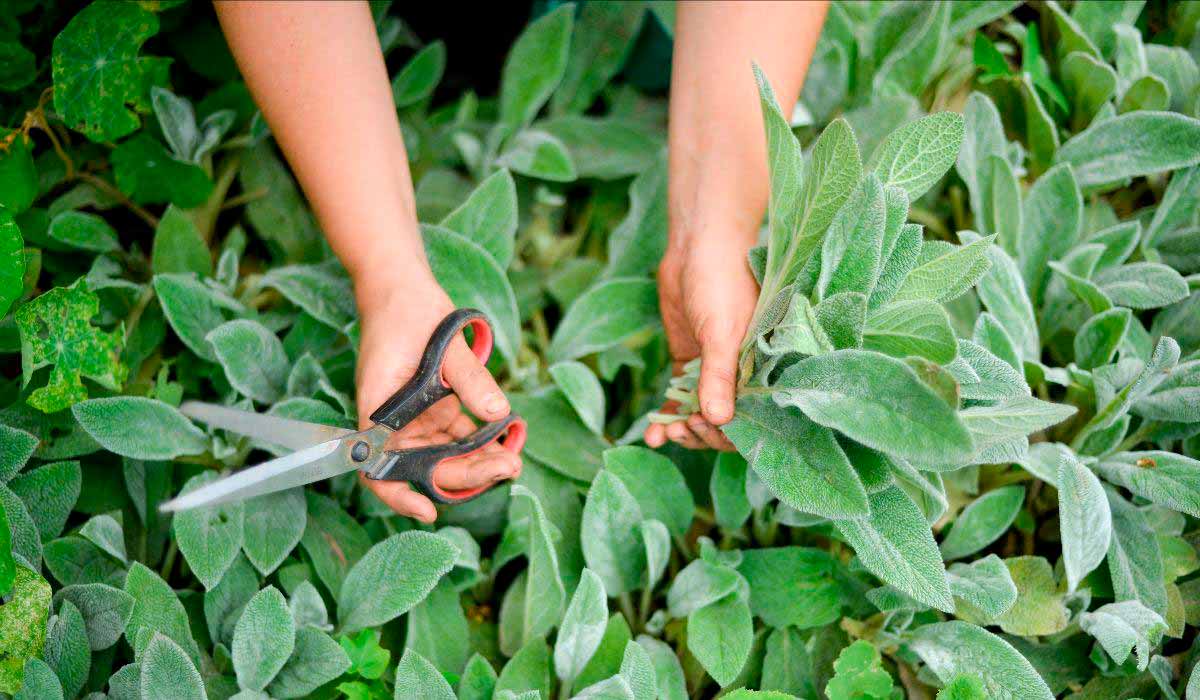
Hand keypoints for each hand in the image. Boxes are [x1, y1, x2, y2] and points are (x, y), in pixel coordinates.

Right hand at [353, 271, 519, 521]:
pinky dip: (479, 442)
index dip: (399, 495)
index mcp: (380, 408)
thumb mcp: (444, 343)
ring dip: (476, 462)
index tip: (429, 511)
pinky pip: (456, 437)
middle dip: (465, 474)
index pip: (378, 466)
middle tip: (508, 468)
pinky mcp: (433, 408)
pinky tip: (508, 439)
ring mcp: (414, 417)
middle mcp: (393, 421)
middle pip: (423, 466)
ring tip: (513, 460)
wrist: (401, 285)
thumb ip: (470, 379)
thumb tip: (499, 414)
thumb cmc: (409, 310)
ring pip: (443, 456)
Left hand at [644, 230, 758, 450]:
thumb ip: (720, 375)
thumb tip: (719, 420)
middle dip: (703, 435)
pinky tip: (651, 437)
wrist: (697, 248)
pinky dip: (668, 419)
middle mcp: (741, 375)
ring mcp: (712, 371)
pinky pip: (680, 400)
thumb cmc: (723, 283)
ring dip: (683, 432)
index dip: (730, 433)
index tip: (705, 426)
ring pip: (700, 417)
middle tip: (683, 428)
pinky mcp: (689, 362)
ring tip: (665, 435)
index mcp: (763, 369)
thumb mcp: (722, 331)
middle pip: (725, 425)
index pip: (754, 418)